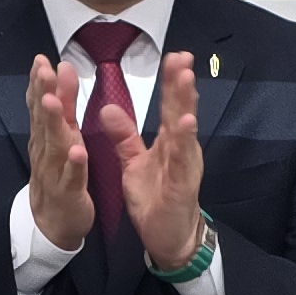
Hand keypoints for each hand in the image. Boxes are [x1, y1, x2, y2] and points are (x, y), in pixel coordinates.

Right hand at [25, 53, 95, 251]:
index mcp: (47, 136)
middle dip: (43, 94)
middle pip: (44, 119)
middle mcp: (46, 150)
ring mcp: (54, 172)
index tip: (41, 60)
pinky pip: (71, 178)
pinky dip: (73, 165)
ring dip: (53, 123)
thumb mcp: (61, 136)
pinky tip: (78, 152)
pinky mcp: (68, 193)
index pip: (41, 104)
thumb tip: (62, 69)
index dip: (40, 83)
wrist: (52, 223)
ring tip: (54, 102)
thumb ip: (63, 105)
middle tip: (43, 70)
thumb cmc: (58, 176)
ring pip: (54, 145)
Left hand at [123, 51, 208, 269]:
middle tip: (183, 56)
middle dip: (181, 84)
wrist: (168, 238)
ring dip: (187, 104)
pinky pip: (183, 161)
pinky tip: (186, 124)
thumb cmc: (156, 199)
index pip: (170, 107)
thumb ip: (124, 137)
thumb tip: (108, 108)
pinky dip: (185, 142)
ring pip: (186, 131)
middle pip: (182, 111)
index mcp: (169, 143)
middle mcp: (181, 150)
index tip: (173, 55)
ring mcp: (185, 167)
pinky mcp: (183, 186)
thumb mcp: (134, 164)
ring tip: (186, 79)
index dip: (171, 82)